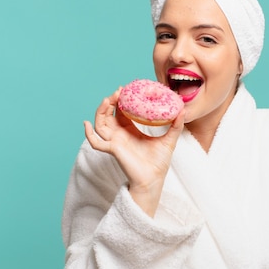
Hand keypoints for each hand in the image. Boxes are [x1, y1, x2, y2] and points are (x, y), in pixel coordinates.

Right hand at [84, 88, 184, 215]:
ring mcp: (114, 142)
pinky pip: (96, 142)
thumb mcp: (169, 139)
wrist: (154, 179)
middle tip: (118, 92)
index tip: (125, 88)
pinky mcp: (113, 150)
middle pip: (108, 114)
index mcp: (130, 129)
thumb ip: (176, 125)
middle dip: (110, 101)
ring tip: (106, 100)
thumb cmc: (158, 162)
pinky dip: (88, 134)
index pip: (121, 110)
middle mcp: (120, 134)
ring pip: (100, 124)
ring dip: (100, 111)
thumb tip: (183, 109)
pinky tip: (86, 124)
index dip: (120, 99)